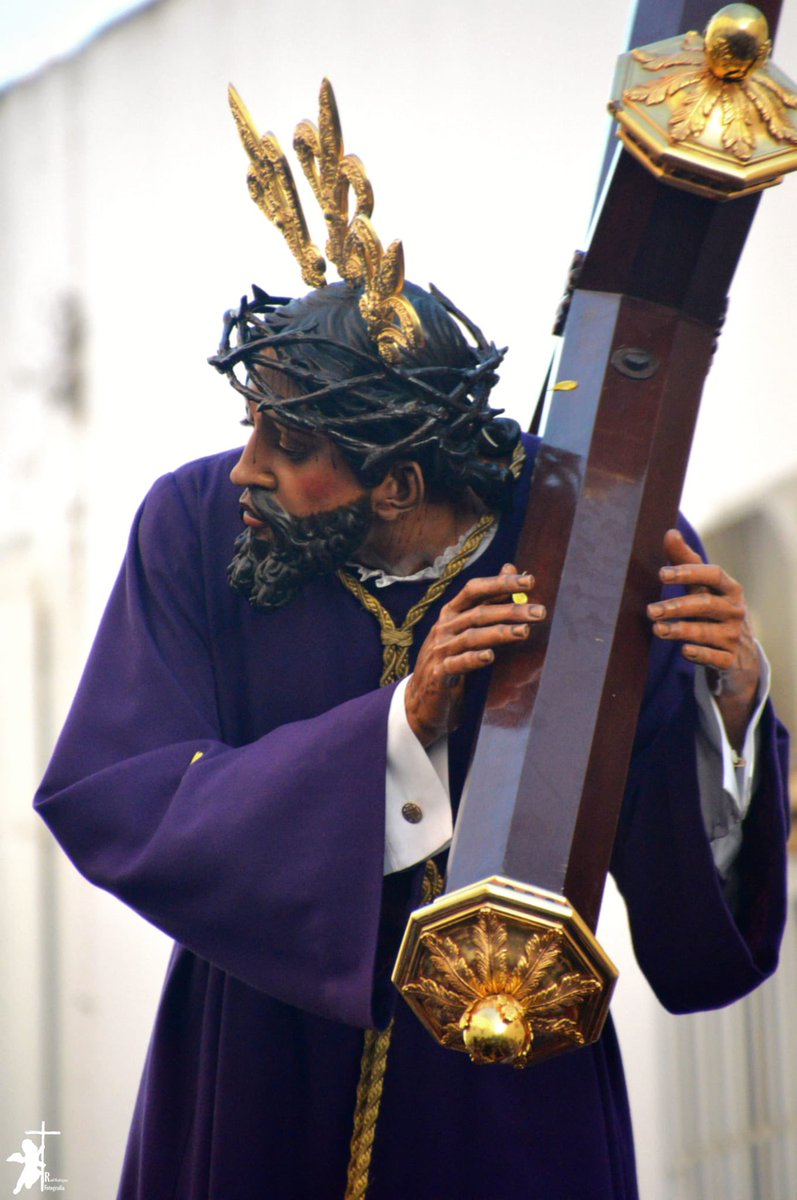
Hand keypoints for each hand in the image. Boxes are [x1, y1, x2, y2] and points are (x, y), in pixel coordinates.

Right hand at [405, 563, 545, 746]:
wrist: (422, 701)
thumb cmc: (452, 659)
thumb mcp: (467, 628)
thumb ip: (490, 600)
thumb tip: (511, 568)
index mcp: (451, 613)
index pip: (475, 590)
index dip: (501, 583)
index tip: (530, 581)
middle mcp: (444, 628)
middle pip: (479, 613)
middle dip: (511, 610)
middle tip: (539, 612)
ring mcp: (439, 651)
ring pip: (471, 637)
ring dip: (499, 633)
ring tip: (524, 632)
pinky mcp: (438, 674)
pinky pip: (456, 664)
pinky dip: (473, 659)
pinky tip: (490, 656)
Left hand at [647, 528, 759, 749]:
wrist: (741, 658)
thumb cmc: (715, 613)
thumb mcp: (704, 589)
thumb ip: (686, 562)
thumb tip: (670, 532)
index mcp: (729, 589)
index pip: (712, 574)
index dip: (688, 572)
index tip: (661, 574)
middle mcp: (735, 611)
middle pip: (706, 604)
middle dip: (677, 606)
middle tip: (651, 610)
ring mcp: (734, 636)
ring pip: (706, 631)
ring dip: (680, 630)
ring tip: (657, 629)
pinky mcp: (730, 660)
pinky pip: (714, 657)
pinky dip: (699, 653)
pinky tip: (684, 651)